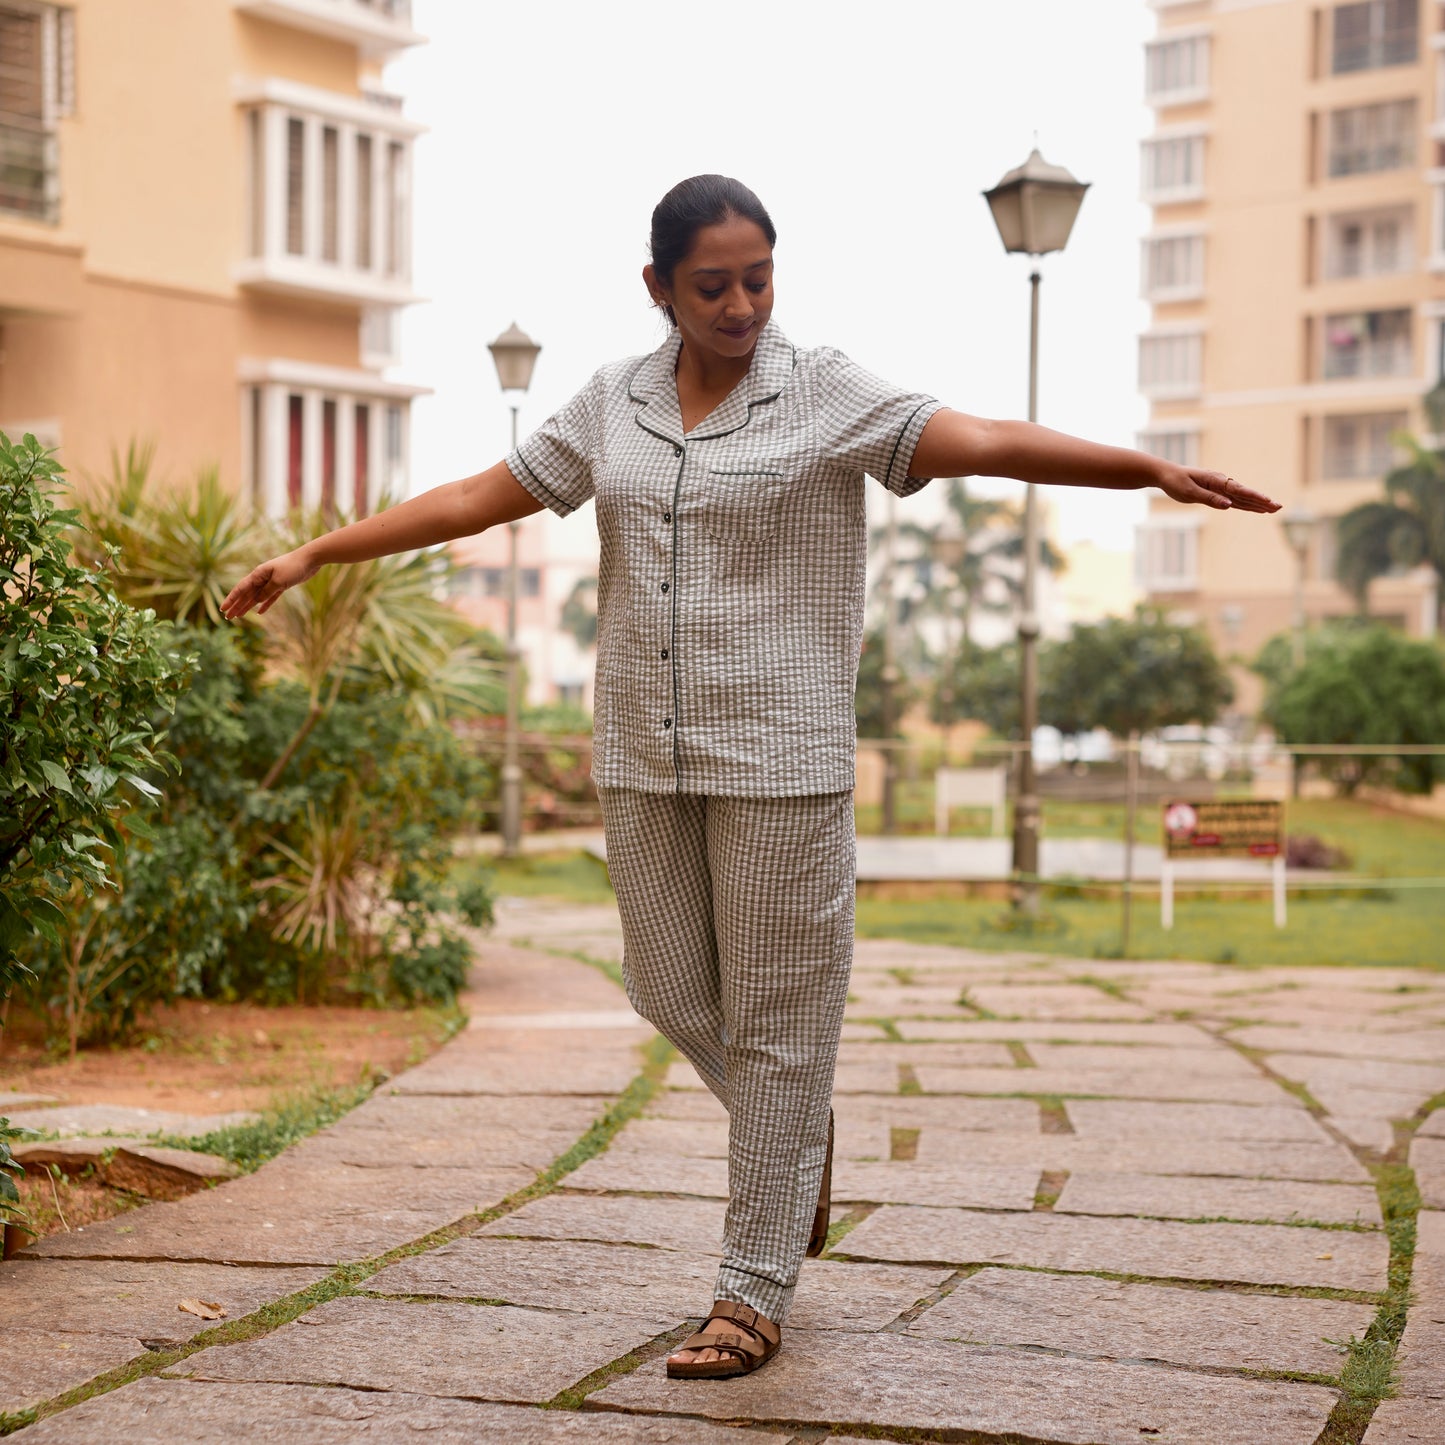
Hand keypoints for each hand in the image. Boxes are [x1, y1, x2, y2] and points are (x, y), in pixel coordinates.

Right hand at [221, 547, 318, 619]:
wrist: (309, 560)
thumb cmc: (292, 567)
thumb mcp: (278, 581)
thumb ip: (266, 592)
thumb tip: (256, 600)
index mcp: (258, 574)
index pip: (240, 589)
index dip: (231, 599)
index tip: (222, 609)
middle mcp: (262, 578)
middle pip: (246, 595)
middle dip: (236, 606)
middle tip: (227, 618)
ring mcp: (271, 582)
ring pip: (256, 597)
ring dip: (247, 606)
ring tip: (238, 616)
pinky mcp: (281, 585)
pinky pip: (270, 597)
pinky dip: (264, 605)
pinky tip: (259, 612)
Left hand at [1155, 465, 1279, 513]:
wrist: (1167, 474)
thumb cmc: (1176, 482)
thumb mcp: (1189, 492)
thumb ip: (1209, 498)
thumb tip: (1228, 505)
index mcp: (1215, 481)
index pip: (1239, 490)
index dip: (1255, 497)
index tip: (1268, 502)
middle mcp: (1221, 483)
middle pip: (1245, 494)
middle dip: (1262, 501)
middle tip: (1279, 507)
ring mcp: (1220, 488)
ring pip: (1242, 498)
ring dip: (1258, 503)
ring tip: (1274, 509)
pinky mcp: (1217, 493)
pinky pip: (1235, 500)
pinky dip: (1247, 505)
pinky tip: (1257, 508)